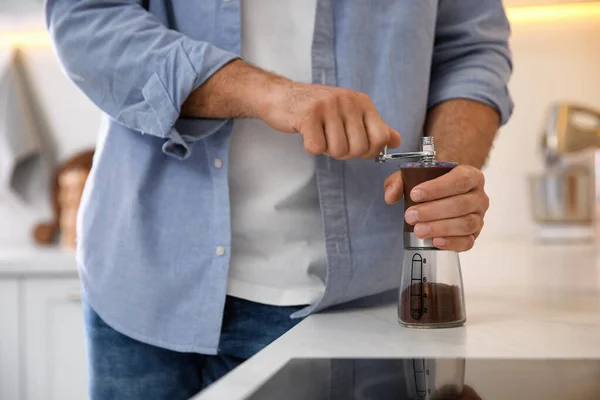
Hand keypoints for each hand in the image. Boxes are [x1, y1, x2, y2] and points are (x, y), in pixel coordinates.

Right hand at [259, 81, 400, 158]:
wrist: (281, 96)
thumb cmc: (317, 109)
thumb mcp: (349, 114)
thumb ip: (374, 127)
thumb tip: (396, 140)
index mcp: (362, 102)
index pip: (380, 138)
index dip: (369, 151)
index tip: (356, 148)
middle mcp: (348, 101)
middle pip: (358, 149)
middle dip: (343, 153)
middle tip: (331, 139)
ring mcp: (328, 106)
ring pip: (337, 150)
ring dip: (326, 150)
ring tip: (319, 134)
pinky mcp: (308, 115)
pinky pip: (316, 148)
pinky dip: (310, 147)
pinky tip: (307, 133)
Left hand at [384, 165, 488, 251]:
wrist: (448, 194)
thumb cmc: (434, 184)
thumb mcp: (415, 176)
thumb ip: (400, 181)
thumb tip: (390, 196)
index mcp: (470, 176)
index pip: (459, 180)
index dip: (437, 188)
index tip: (415, 194)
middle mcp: (479, 197)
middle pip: (461, 204)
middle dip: (433, 211)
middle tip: (411, 216)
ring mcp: (478, 217)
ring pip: (465, 224)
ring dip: (440, 228)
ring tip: (418, 230)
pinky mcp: (474, 235)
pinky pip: (467, 242)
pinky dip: (451, 243)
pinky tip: (435, 241)